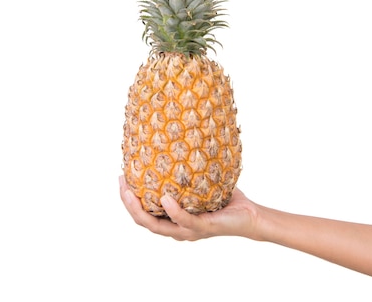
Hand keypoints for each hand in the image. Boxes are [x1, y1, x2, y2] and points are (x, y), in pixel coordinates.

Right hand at [119, 175, 257, 240]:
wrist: (250, 216)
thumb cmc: (226, 200)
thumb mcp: (202, 184)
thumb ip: (188, 171)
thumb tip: (177, 141)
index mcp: (174, 220)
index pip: (144, 214)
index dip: (128, 199)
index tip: (121, 178)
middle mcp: (177, 229)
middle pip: (143, 221)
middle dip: (128, 203)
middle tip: (121, 183)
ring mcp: (189, 230)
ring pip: (157, 226)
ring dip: (141, 210)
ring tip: (131, 192)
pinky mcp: (203, 228)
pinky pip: (184, 220)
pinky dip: (173, 211)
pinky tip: (165, 199)